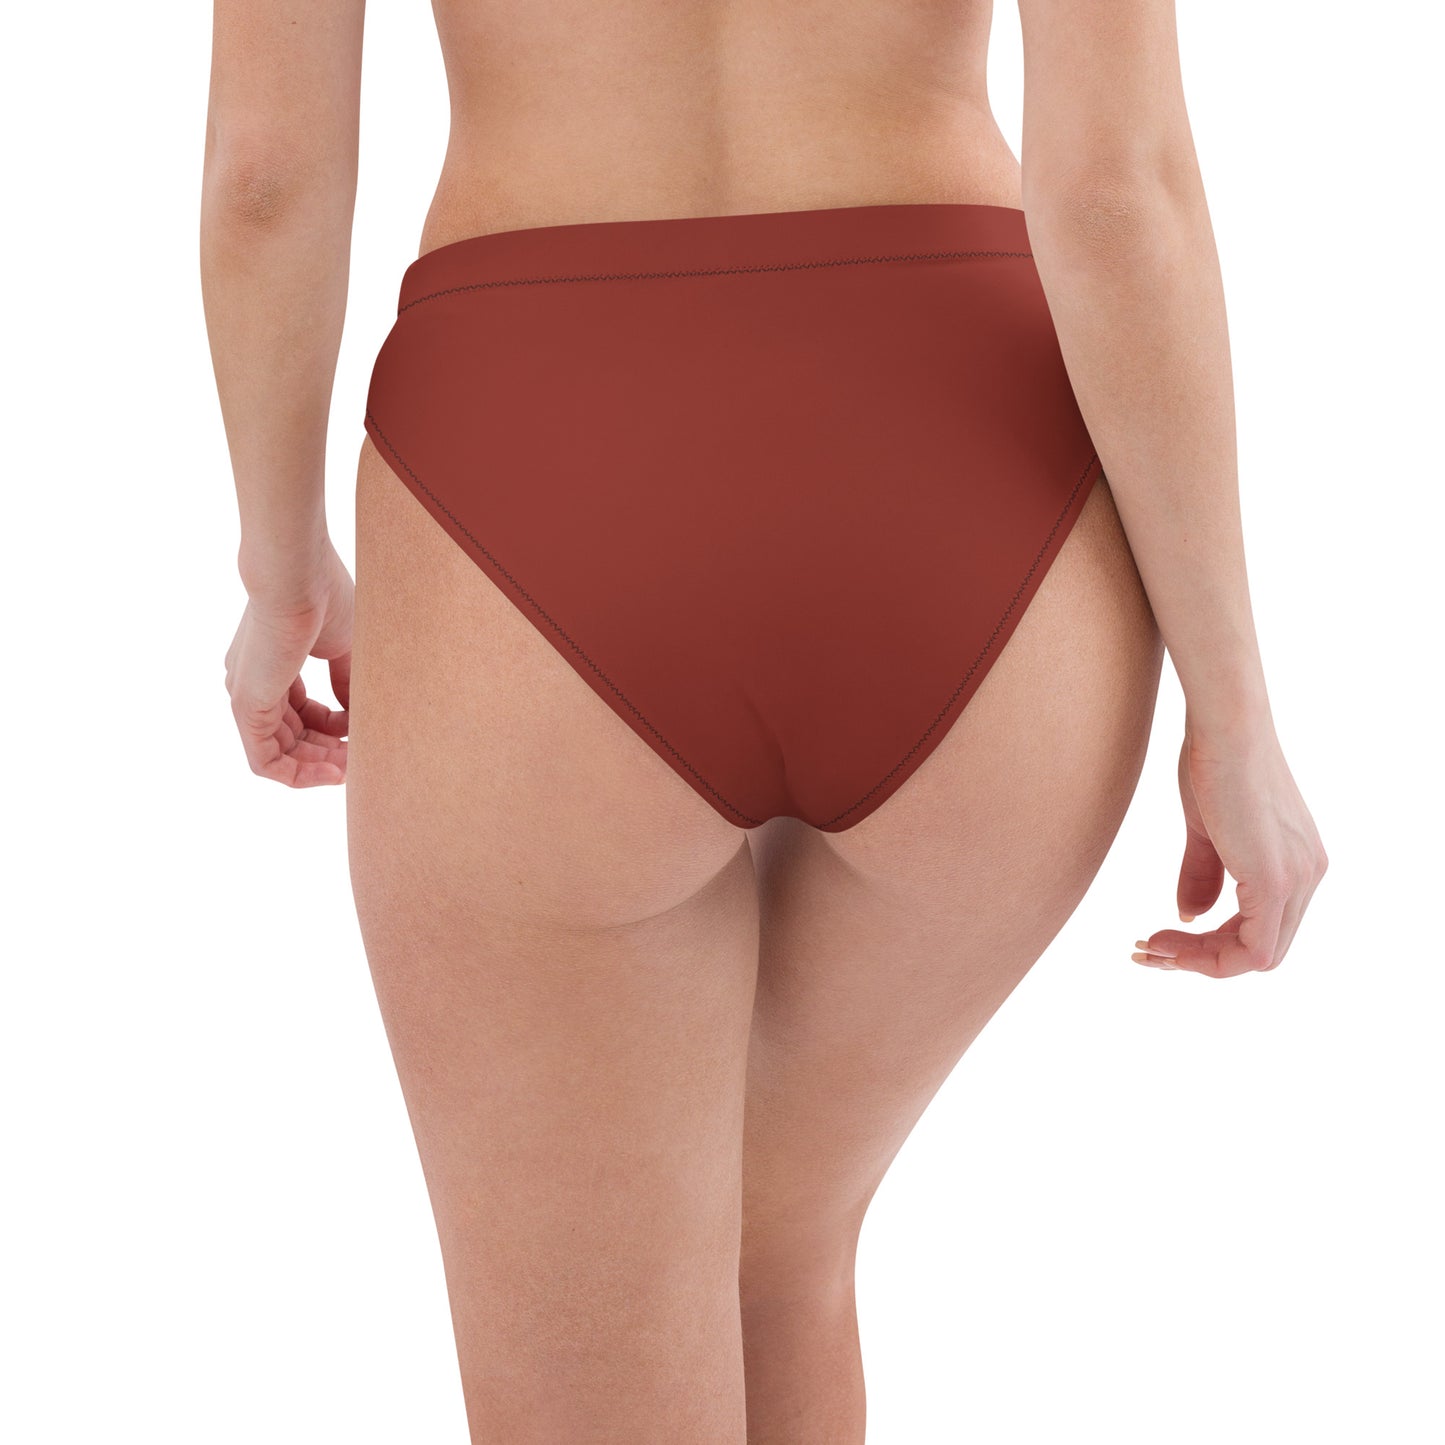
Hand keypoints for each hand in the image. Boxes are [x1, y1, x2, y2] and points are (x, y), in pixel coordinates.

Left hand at [224, 542, 352, 786]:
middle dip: (326, 753)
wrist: (296, 577)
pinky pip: (265, 760)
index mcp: (272, 664)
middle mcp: (254, 682)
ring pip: (277, 753)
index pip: (300, 712)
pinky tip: (333, 775)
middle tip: (360, 760)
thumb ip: (347, 683)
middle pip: (289, 736)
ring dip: (315, 768)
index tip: (362, 730)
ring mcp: (246, 695)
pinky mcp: (245, 707)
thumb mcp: (343, 647)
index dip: (333, 728)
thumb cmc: (323, 598)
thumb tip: (358, 715)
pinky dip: (298, 774)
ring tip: (350, 771)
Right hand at [1132, 719, 1326, 976]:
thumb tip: (1188, 915)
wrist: (1225, 728)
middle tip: (1152, 950)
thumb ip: (1203, 874)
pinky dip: (1210, 958)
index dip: (1211, 943)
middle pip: (1262, 950)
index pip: (1262, 928)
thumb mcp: (1207, 830)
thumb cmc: (1213, 760)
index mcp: (1297, 862)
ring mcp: (1296, 880)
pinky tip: (1168, 940)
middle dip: (1202, 959)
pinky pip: (1253, 950)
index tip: (1162, 936)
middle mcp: (1307, 876)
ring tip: (1153, 949)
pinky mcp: (1274, 880)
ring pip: (1258, 957)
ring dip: (1200, 962)